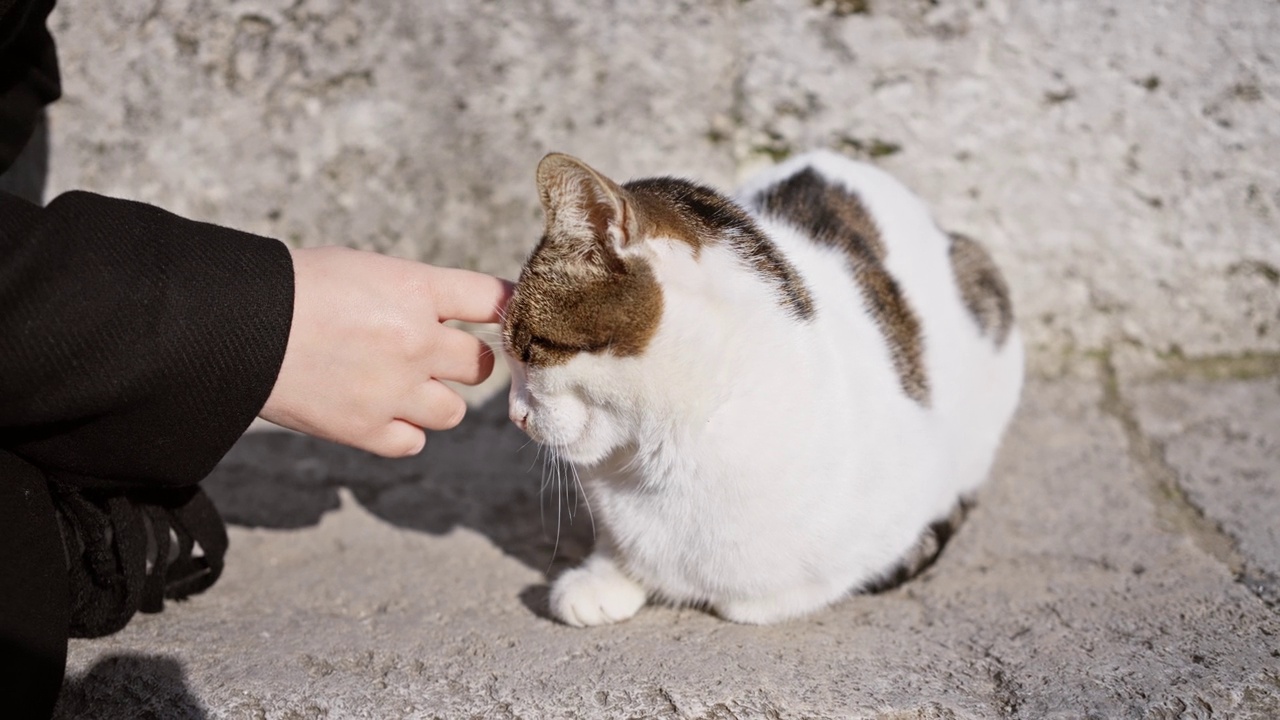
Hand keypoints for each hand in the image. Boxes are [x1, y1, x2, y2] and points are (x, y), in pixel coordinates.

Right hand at [259, 246, 511, 456]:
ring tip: (401, 385)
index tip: (508, 318)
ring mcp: (394, 390)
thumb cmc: (296, 287)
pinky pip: (413, 441)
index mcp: (416, 290)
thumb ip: (415, 295)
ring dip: (435, 400)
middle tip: (439, 355)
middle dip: (465, 361)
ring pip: (453, 411)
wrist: (233, 323)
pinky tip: (382, 412)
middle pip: (483, 364)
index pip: (495, 300)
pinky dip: (403, 431)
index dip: (508, 310)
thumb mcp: (366, 269)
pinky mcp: (365, 429)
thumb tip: (452, 318)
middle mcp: (416, 342)